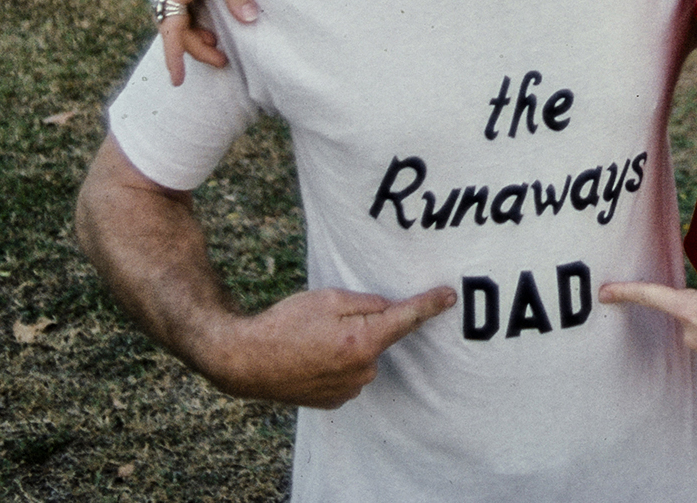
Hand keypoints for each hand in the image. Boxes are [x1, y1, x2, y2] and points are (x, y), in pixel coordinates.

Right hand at [152, 0, 257, 84]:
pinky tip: (209, 22)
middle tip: (222, 62)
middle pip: (172, 26)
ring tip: (219, 45)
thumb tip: (248, 23)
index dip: (175, 56)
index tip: (177, 81)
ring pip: (173, 14)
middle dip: (192, 47)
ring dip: (192, 32)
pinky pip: (178, 2)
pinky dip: (191, 17)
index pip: (171, 29)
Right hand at [204, 285, 455, 408]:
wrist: (246, 361)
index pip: (407, 319)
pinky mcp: (336, 400)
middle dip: (364, 325)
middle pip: (380, 337)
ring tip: (313, 340)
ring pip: (364, 355)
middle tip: (327, 321)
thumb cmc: (284, 324)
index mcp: (362, 341)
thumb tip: (388, 308)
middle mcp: (362, 370)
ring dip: (350, 345)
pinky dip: (339, 362)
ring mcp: (349, 389)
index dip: (430, 305)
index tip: (450, 296)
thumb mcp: (327, 299)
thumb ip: (366, 302)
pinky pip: (350, 373)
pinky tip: (312, 357)